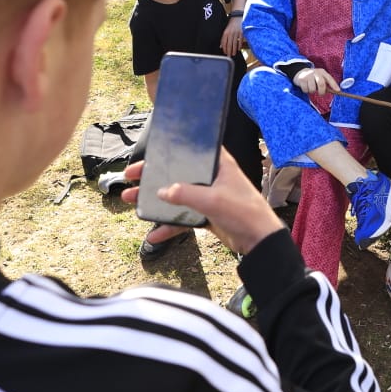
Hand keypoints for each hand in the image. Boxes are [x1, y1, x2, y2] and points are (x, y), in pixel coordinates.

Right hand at [120, 150, 281, 256]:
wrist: (260, 241)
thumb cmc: (244, 212)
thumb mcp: (212, 199)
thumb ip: (185, 194)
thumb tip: (162, 191)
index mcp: (218, 165)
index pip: (190, 150)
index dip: (169, 151)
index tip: (147, 155)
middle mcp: (212, 178)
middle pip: (177, 173)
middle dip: (152, 176)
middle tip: (130, 178)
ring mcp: (208, 197)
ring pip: (176, 196)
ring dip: (155, 200)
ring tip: (131, 201)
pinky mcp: (206, 215)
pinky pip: (182, 218)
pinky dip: (168, 225)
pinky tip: (154, 235)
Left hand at [219, 19, 243, 56]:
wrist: (237, 17)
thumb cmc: (231, 24)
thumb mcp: (226, 30)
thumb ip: (223, 38)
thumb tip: (221, 46)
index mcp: (225, 33)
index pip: (224, 42)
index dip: (224, 48)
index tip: (225, 52)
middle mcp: (230, 33)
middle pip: (229, 44)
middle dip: (229, 51)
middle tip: (229, 56)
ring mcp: (236, 33)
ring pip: (234, 43)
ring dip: (234, 49)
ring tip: (233, 54)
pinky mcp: (241, 32)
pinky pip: (240, 40)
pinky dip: (239, 45)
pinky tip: (238, 49)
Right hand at [294, 67, 339, 94]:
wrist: (300, 72)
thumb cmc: (313, 77)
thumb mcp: (320, 77)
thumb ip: (326, 83)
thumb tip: (334, 91)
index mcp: (322, 72)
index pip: (329, 78)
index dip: (334, 85)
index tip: (338, 91)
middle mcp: (316, 72)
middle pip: (321, 84)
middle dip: (322, 91)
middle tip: (321, 94)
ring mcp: (308, 75)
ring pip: (312, 89)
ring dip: (312, 91)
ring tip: (311, 88)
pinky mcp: (302, 79)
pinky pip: (305, 90)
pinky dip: (306, 91)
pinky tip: (305, 87)